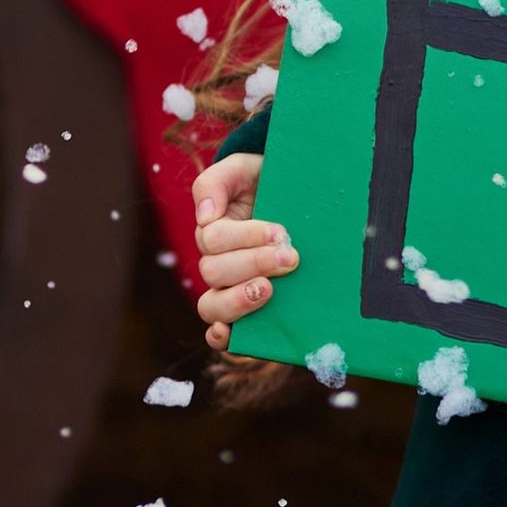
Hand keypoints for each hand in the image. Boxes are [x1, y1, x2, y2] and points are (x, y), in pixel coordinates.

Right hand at [193, 148, 297, 349]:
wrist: (300, 201)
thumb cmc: (268, 183)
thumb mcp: (243, 169)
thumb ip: (216, 182)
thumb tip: (205, 216)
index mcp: (213, 231)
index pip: (214, 240)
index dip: (246, 238)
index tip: (281, 232)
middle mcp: (218, 263)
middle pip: (214, 273)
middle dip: (254, 263)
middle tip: (291, 258)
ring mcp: (230, 290)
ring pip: (211, 306)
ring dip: (238, 301)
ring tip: (269, 290)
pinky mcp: (248, 312)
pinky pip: (221, 335)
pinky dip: (221, 338)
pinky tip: (230, 333)